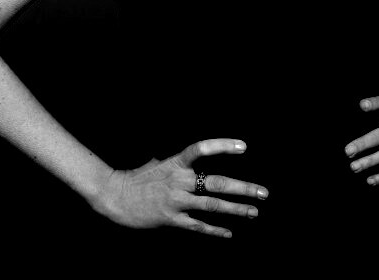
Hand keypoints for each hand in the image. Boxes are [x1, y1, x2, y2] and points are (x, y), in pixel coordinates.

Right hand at [95, 138, 268, 238]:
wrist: (115, 196)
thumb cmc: (137, 178)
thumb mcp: (158, 163)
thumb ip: (176, 163)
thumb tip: (189, 160)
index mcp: (175, 162)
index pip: (201, 148)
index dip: (222, 146)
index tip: (243, 147)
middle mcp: (178, 180)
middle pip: (217, 182)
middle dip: (243, 188)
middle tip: (263, 192)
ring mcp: (175, 200)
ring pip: (211, 205)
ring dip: (235, 209)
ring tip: (254, 212)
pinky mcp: (170, 219)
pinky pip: (197, 225)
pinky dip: (214, 229)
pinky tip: (229, 232)